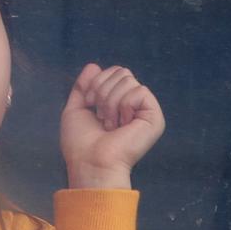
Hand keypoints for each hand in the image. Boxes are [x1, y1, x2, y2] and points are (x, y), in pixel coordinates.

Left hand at [60, 63, 164, 188]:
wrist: (90, 163)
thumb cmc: (80, 144)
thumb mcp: (76, 110)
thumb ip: (83, 87)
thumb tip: (93, 65)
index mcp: (118, 103)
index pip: (113, 71)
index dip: (96, 83)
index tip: (89, 104)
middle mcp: (134, 105)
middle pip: (121, 71)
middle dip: (102, 91)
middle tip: (100, 117)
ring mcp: (145, 110)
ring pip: (128, 79)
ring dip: (109, 102)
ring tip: (110, 124)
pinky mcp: (154, 117)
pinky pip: (139, 90)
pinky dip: (123, 106)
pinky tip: (121, 124)